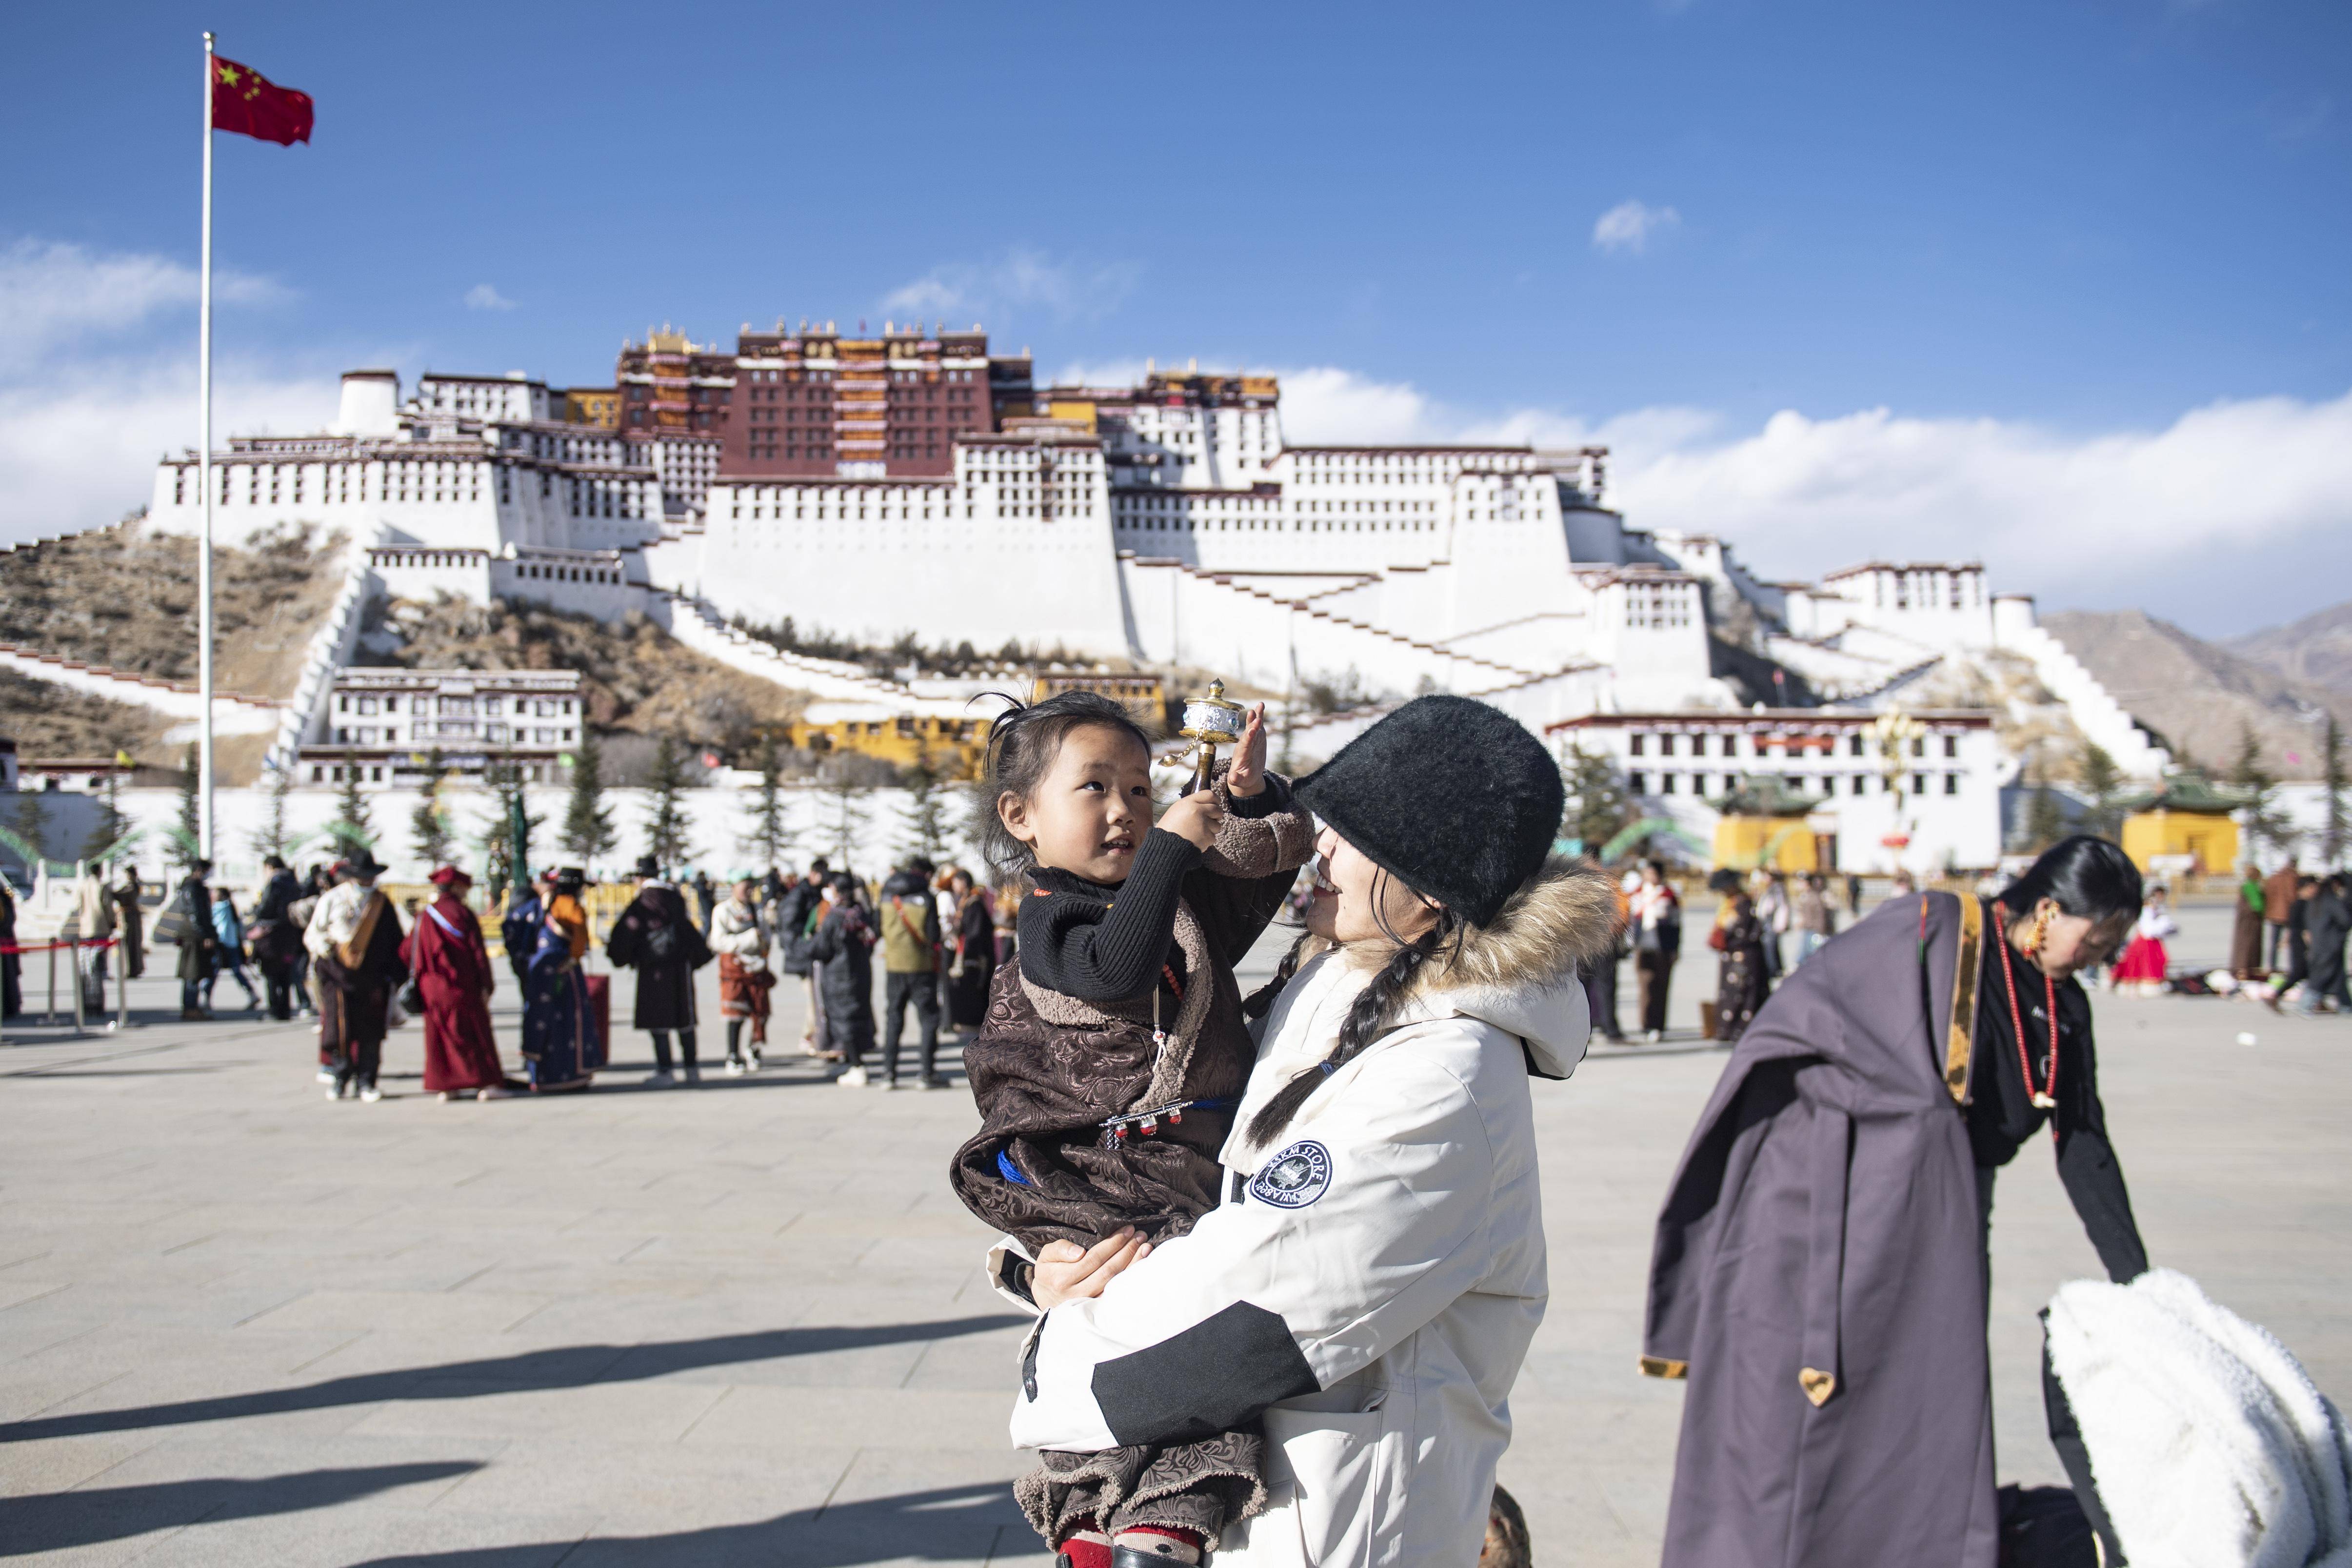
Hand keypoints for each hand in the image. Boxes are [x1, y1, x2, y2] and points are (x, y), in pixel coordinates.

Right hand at [1032, 1228, 1151, 1309]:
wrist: (1046, 1299)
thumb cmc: (1049, 1273)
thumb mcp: (1045, 1257)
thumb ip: (1059, 1249)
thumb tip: (1079, 1252)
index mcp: (1062, 1279)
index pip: (1093, 1258)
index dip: (1112, 1244)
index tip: (1126, 1230)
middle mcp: (1076, 1294)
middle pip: (1108, 1270)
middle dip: (1127, 1251)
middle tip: (1140, 1235)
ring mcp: (1088, 1304)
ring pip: (1115, 1284)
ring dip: (1133, 1264)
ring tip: (1145, 1247)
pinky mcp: (1097, 1309)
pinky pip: (1117, 1295)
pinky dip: (1130, 1280)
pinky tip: (1141, 1267)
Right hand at [1158, 789, 1225, 850]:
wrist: (1165, 847)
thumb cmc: (1168, 829)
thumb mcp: (1176, 810)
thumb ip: (1191, 805)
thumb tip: (1205, 805)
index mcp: (1188, 803)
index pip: (1209, 795)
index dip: (1215, 799)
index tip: (1216, 803)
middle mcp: (1198, 811)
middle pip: (1217, 810)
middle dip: (1216, 815)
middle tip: (1211, 820)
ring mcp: (1203, 824)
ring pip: (1217, 825)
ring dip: (1211, 830)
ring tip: (1198, 833)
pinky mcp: (1206, 837)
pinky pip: (1213, 838)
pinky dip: (1207, 840)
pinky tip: (1196, 841)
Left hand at [1226, 704, 1268, 797]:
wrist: (1246, 774)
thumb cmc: (1243, 778)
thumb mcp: (1240, 781)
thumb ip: (1236, 779)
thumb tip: (1233, 778)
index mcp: (1242, 755)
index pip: (1245, 745)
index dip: (1248, 738)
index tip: (1251, 731)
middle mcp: (1245, 744)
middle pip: (1249, 734)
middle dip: (1252, 726)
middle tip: (1256, 717)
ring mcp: (1251, 739)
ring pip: (1253, 727)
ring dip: (1256, 717)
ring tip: (1260, 706)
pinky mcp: (1257, 737)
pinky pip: (1258, 725)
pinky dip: (1259, 715)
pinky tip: (1261, 705)